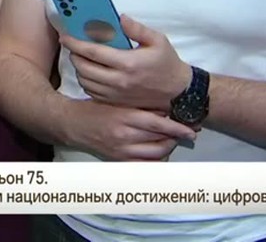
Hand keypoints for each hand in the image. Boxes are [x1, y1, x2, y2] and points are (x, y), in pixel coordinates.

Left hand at [60, 15, 191, 110]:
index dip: (76, 44)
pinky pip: (92, 92)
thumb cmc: (167, 63)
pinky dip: (86, 81)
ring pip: (85, 81)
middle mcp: (119, 80)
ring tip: (81, 57)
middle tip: (72, 45)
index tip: (66, 36)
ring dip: (79, 68)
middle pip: (84, 68)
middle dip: (74, 55)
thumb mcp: (158, 40)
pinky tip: (90, 72)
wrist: (178, 92)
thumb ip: (137, 28)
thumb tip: (119, 17)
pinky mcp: (116, 102)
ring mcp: (116, 94)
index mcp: (128, 63)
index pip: (93, 53)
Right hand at [70, 99, 196, 160]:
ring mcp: (121, 150)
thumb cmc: (96, 108)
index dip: (178, 128)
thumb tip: (165, 111)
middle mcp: (124, 135)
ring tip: (171, 140)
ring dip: (168, 148)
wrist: (73, 123)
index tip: (192, 129)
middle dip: (176, 137)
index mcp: (125, 116)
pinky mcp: (118, 159)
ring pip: (156, 154)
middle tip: (184, 132)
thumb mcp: (117, 100)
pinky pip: (145, 164)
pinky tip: (159, 152)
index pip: (159, 125)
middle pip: (161, 141)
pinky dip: (156, 160)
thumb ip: (139, 105)